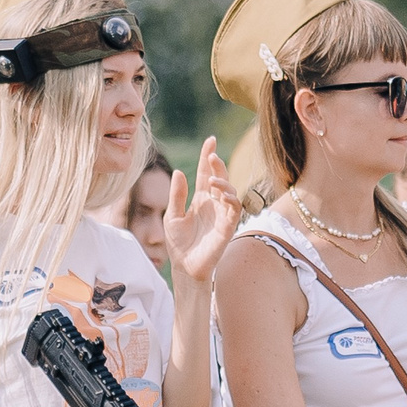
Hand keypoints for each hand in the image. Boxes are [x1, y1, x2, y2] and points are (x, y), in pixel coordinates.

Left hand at [162, 137, 241, 283]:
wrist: (185, 266)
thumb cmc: (178, 243)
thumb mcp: (171, 215)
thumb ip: (176, 195)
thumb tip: (180, 172)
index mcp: (199, 199)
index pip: (204, 173)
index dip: (207, 157)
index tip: (210, 140)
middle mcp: (212, 204)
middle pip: (218, 178)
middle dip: (217, 165)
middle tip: (212, 154)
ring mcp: (222, 214)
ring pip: (230, 191)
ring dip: (223, 182)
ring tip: (211, 180)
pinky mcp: (228, 226)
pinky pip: (234, 209)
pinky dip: (230, 199)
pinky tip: (220, 194)